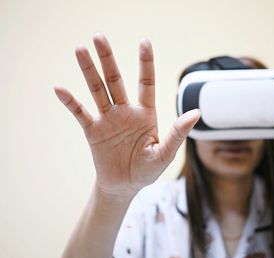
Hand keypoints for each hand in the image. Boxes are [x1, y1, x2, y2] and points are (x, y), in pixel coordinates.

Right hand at [54, 34, 199, 196]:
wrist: (125, 186)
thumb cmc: (147, 170)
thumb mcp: (165, 153)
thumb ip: (178, 133)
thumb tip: (196, 113)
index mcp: (146, 114)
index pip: (146, 83)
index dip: (145, 63)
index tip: (144, 42)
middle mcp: (126, 112)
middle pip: (116, 80)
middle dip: (108, 59)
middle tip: (99, 37)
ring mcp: (108, 120)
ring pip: (97, 90)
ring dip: (88, 71)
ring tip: (80, 50)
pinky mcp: (94, 131)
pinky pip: (81, 114)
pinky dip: (71, 102)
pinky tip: (60, 88)